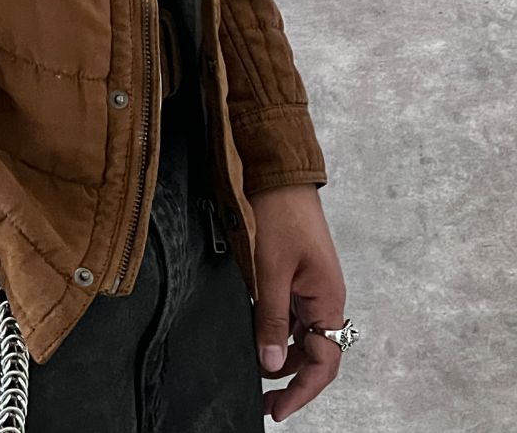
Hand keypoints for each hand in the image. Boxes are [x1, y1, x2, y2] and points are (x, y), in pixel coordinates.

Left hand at [248, 183, 346, 421]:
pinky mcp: (298, 275)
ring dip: (281, 354)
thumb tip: (271, 365)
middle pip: (314, 353)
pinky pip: (291, 313)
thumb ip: (271, 318)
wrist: (278, 173)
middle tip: (261, 398)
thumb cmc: (279, 214)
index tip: (277, 410)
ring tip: (254, 368)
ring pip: (301, 335)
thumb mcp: (269, 270)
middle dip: (290, 378)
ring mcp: (312, 287)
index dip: (302, 391)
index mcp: (328, 300)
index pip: (324, 363)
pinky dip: (276, 329)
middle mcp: (325, 298)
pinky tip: (256, 333)